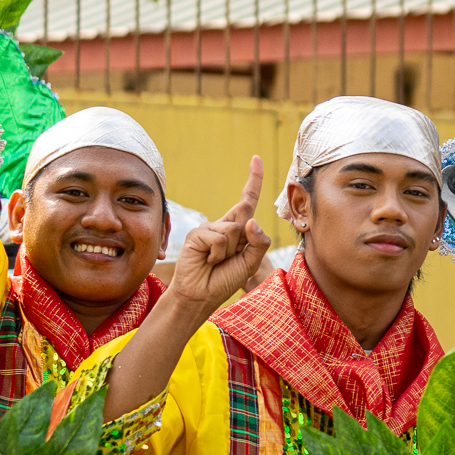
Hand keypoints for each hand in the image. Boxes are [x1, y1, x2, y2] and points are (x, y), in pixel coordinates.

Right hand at [166, 158, 271, 319]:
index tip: (256, 158)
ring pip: (234, 229)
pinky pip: (219, 238)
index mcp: (238, 230)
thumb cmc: (224, 280)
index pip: (247, 200)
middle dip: (244, 232)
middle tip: (227, 261)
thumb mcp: (250, 262)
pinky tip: (207, 260)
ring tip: (217, 262)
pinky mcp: (197, 233)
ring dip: (230, 251)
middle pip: (244, 214)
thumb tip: (252, 221)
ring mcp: (209, 228)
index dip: (253, 180)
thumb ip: (258, 242)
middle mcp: (223, 225)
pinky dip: (217, 253)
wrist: (200, 295)